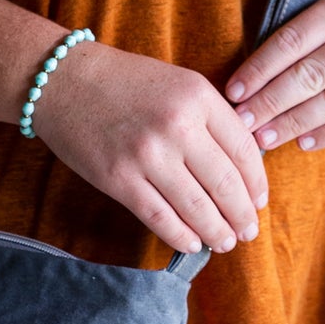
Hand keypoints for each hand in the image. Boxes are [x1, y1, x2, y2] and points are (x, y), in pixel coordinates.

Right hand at [28, 41, 267, 255]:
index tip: (259, 201)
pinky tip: (193, 243)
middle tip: (249, 231)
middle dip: (242, 215)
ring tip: (226, 241)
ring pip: (197, 208)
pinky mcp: (119, 179)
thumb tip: (242, 166)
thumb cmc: (126, 81)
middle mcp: (178, 126)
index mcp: (198, 97)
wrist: (65, 80)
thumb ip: (211, 118)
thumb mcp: (179, 84)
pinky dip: (181, 236)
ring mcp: (148, 155)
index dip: (257, 183)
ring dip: (217, 231)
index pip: (244, 150)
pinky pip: (160, 217)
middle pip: (226, 184)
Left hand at [221, 0, 324, 153]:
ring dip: (292, 124)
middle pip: (309, 76)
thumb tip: (249, 83)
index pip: (292, 41)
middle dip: (269, 103)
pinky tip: (302, 142)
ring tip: (264, 138)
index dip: (259, 69)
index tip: (233, 93)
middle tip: (242, 124)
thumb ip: (303, 36)